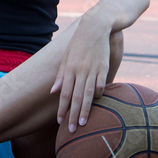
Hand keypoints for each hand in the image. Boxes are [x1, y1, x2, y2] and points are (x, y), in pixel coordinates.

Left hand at [49, 17, 111, 132]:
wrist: (96, 27)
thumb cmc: (79, 43)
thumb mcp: (66, 57)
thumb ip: (60, 75)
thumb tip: (53, 92)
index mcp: (69, 69)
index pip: (64, 93)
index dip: (61, 109)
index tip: (60, 121)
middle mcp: (80, 71)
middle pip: (75, 97)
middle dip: (72, 115)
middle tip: (71, 130)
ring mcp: (93, 69)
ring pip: (88, 94)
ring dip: (85, 110)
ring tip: (83, 123)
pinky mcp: (104, 67)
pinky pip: (101, 84)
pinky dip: (100, 94)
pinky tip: (98, 103)